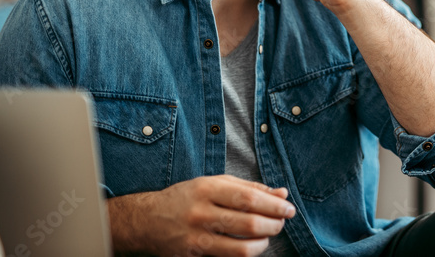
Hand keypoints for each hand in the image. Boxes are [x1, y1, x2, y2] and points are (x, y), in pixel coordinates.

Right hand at [108, 175, 294, 256]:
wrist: (145, 221)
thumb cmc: (186, 198)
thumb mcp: (214, 184)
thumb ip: (249, 188)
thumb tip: (281, 193)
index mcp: (207, 189)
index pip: (249, 198)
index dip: (274, 205)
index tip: (289, 208)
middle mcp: (200, 214)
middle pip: (249, 224)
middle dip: (273, 225)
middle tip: (281, 223)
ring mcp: (195, 239)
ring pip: (241, 249)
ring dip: (263, 244)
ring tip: (267, 237)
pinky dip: (245, 254)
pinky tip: (250, 247)